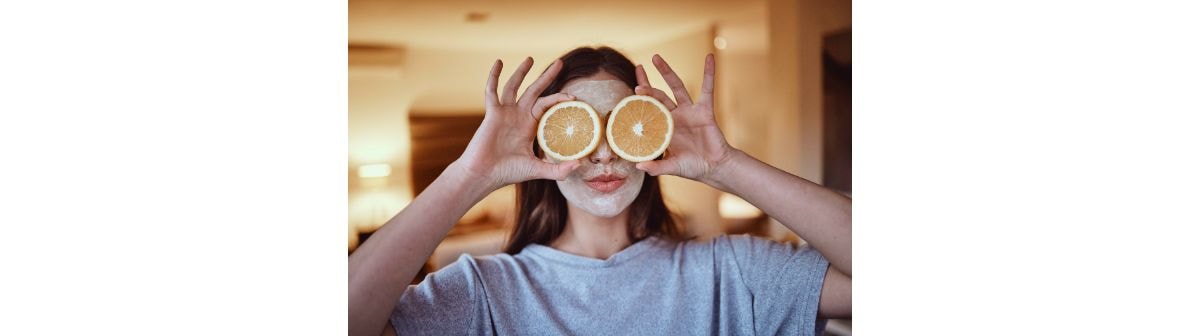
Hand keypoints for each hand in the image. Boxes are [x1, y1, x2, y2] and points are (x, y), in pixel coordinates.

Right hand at [455, 57, 579, 191]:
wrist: (484, 174)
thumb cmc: (507, 172)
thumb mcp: (537, 169)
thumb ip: (558, 170)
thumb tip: (580, 165)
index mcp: (529, 126)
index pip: (547, 105)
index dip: (559, 99)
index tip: (573, 97)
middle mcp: (518, 116)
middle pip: (535, 90)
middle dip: (547, 77)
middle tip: (560, 63)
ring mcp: (504, 113)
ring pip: (514, 86)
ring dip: (521, 72)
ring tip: (531, 58)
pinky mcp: (491, 113)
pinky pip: (491, 91)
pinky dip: (494, 76)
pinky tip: (499, 63)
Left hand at [633, 54, 737, 186]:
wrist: (715, 168)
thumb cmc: (692, 167)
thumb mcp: (672, 167)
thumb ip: (657, 167)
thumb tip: (637, 166)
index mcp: (664, 128)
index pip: (648, 109)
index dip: (639, 99)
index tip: (628, 88)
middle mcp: (675, 116)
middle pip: (658, 95)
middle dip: (647, 83)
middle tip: (638, 68)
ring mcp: (689, 111)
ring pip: (676, 87)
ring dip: (667, 72)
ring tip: (656, 58)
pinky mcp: (705, 110)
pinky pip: (708, 89)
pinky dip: (709, 73)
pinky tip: (709, 58)